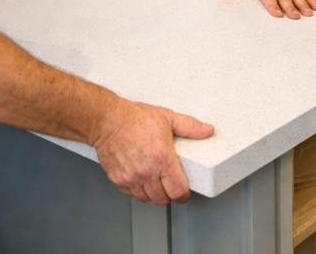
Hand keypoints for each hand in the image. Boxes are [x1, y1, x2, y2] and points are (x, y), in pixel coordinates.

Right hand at [92, 101, 213, 204]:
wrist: (108, 121)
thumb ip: (190, 126)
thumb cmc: (135, 118)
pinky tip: (142, 179)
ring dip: (153, 194)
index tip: (184, 191)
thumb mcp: (168, 117)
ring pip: (147, 199)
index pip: (177, 190)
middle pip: (163, 199)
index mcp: (163, 158)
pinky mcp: (118, 179)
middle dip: (169, 194)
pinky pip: (132, 194)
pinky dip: (138, 191)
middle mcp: (147, 172)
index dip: (184, 194)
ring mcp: (131, 178)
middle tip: (170, 185)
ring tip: (156, 182)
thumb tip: (207, 130)